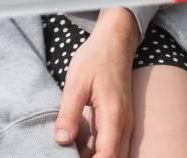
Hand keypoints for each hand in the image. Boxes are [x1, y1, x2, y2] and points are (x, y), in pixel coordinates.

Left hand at [54, 8, 139, 155]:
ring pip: (115, 154)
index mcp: (113, 116)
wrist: (116, 40)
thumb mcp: (76, 83)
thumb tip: (62, 140)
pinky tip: (78, 149)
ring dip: (96, 157)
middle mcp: (124, 123)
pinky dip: (98, 152)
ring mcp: (125, 122)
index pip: (107, 156)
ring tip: (70, 153)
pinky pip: (113, 144)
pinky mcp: (120, 119)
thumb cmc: (96, 58)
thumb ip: (69, 113)